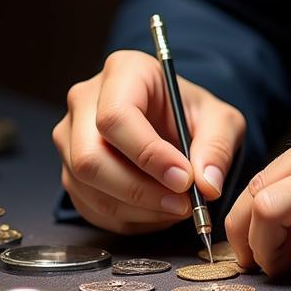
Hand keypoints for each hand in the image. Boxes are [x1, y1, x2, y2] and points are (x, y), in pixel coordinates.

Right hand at [52, 50, 245, 234]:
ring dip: (136, 209)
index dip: (147, 154)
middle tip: (182, 204)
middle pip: (90, 157)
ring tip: (176, 207)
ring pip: (86, 187)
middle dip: (139, 190)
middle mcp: (85, 99)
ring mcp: (71, 135)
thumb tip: (207, 184)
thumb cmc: (192, 113)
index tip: (184, 179)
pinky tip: (158, 211)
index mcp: (123, 71)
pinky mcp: (70, 169)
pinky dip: (127, 219)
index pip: (116, 116)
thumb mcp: (221, 120)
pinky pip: (89, 206)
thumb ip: (217, 146)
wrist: (173, 122)